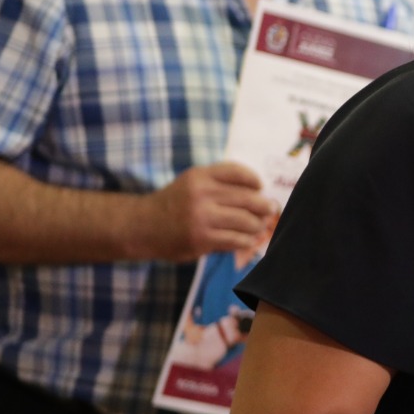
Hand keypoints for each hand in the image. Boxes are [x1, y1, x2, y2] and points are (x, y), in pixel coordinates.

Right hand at [140, 162, 275, 261]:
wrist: (142, 226)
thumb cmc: (174, 204)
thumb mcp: (191, 183)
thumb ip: (219, 183)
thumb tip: (258, 193)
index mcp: (200, 175)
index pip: (237, 172)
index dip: (254, 179)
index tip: (260, 187)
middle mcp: (201, 193)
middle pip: (248, 198)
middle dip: (265, 206)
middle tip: (271, 210)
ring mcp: (201, 217)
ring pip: (245, 220)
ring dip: (258, 225)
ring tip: (260, 227)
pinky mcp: (201, 238)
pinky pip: (235, 239)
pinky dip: (246, 241)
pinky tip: (247, 240)